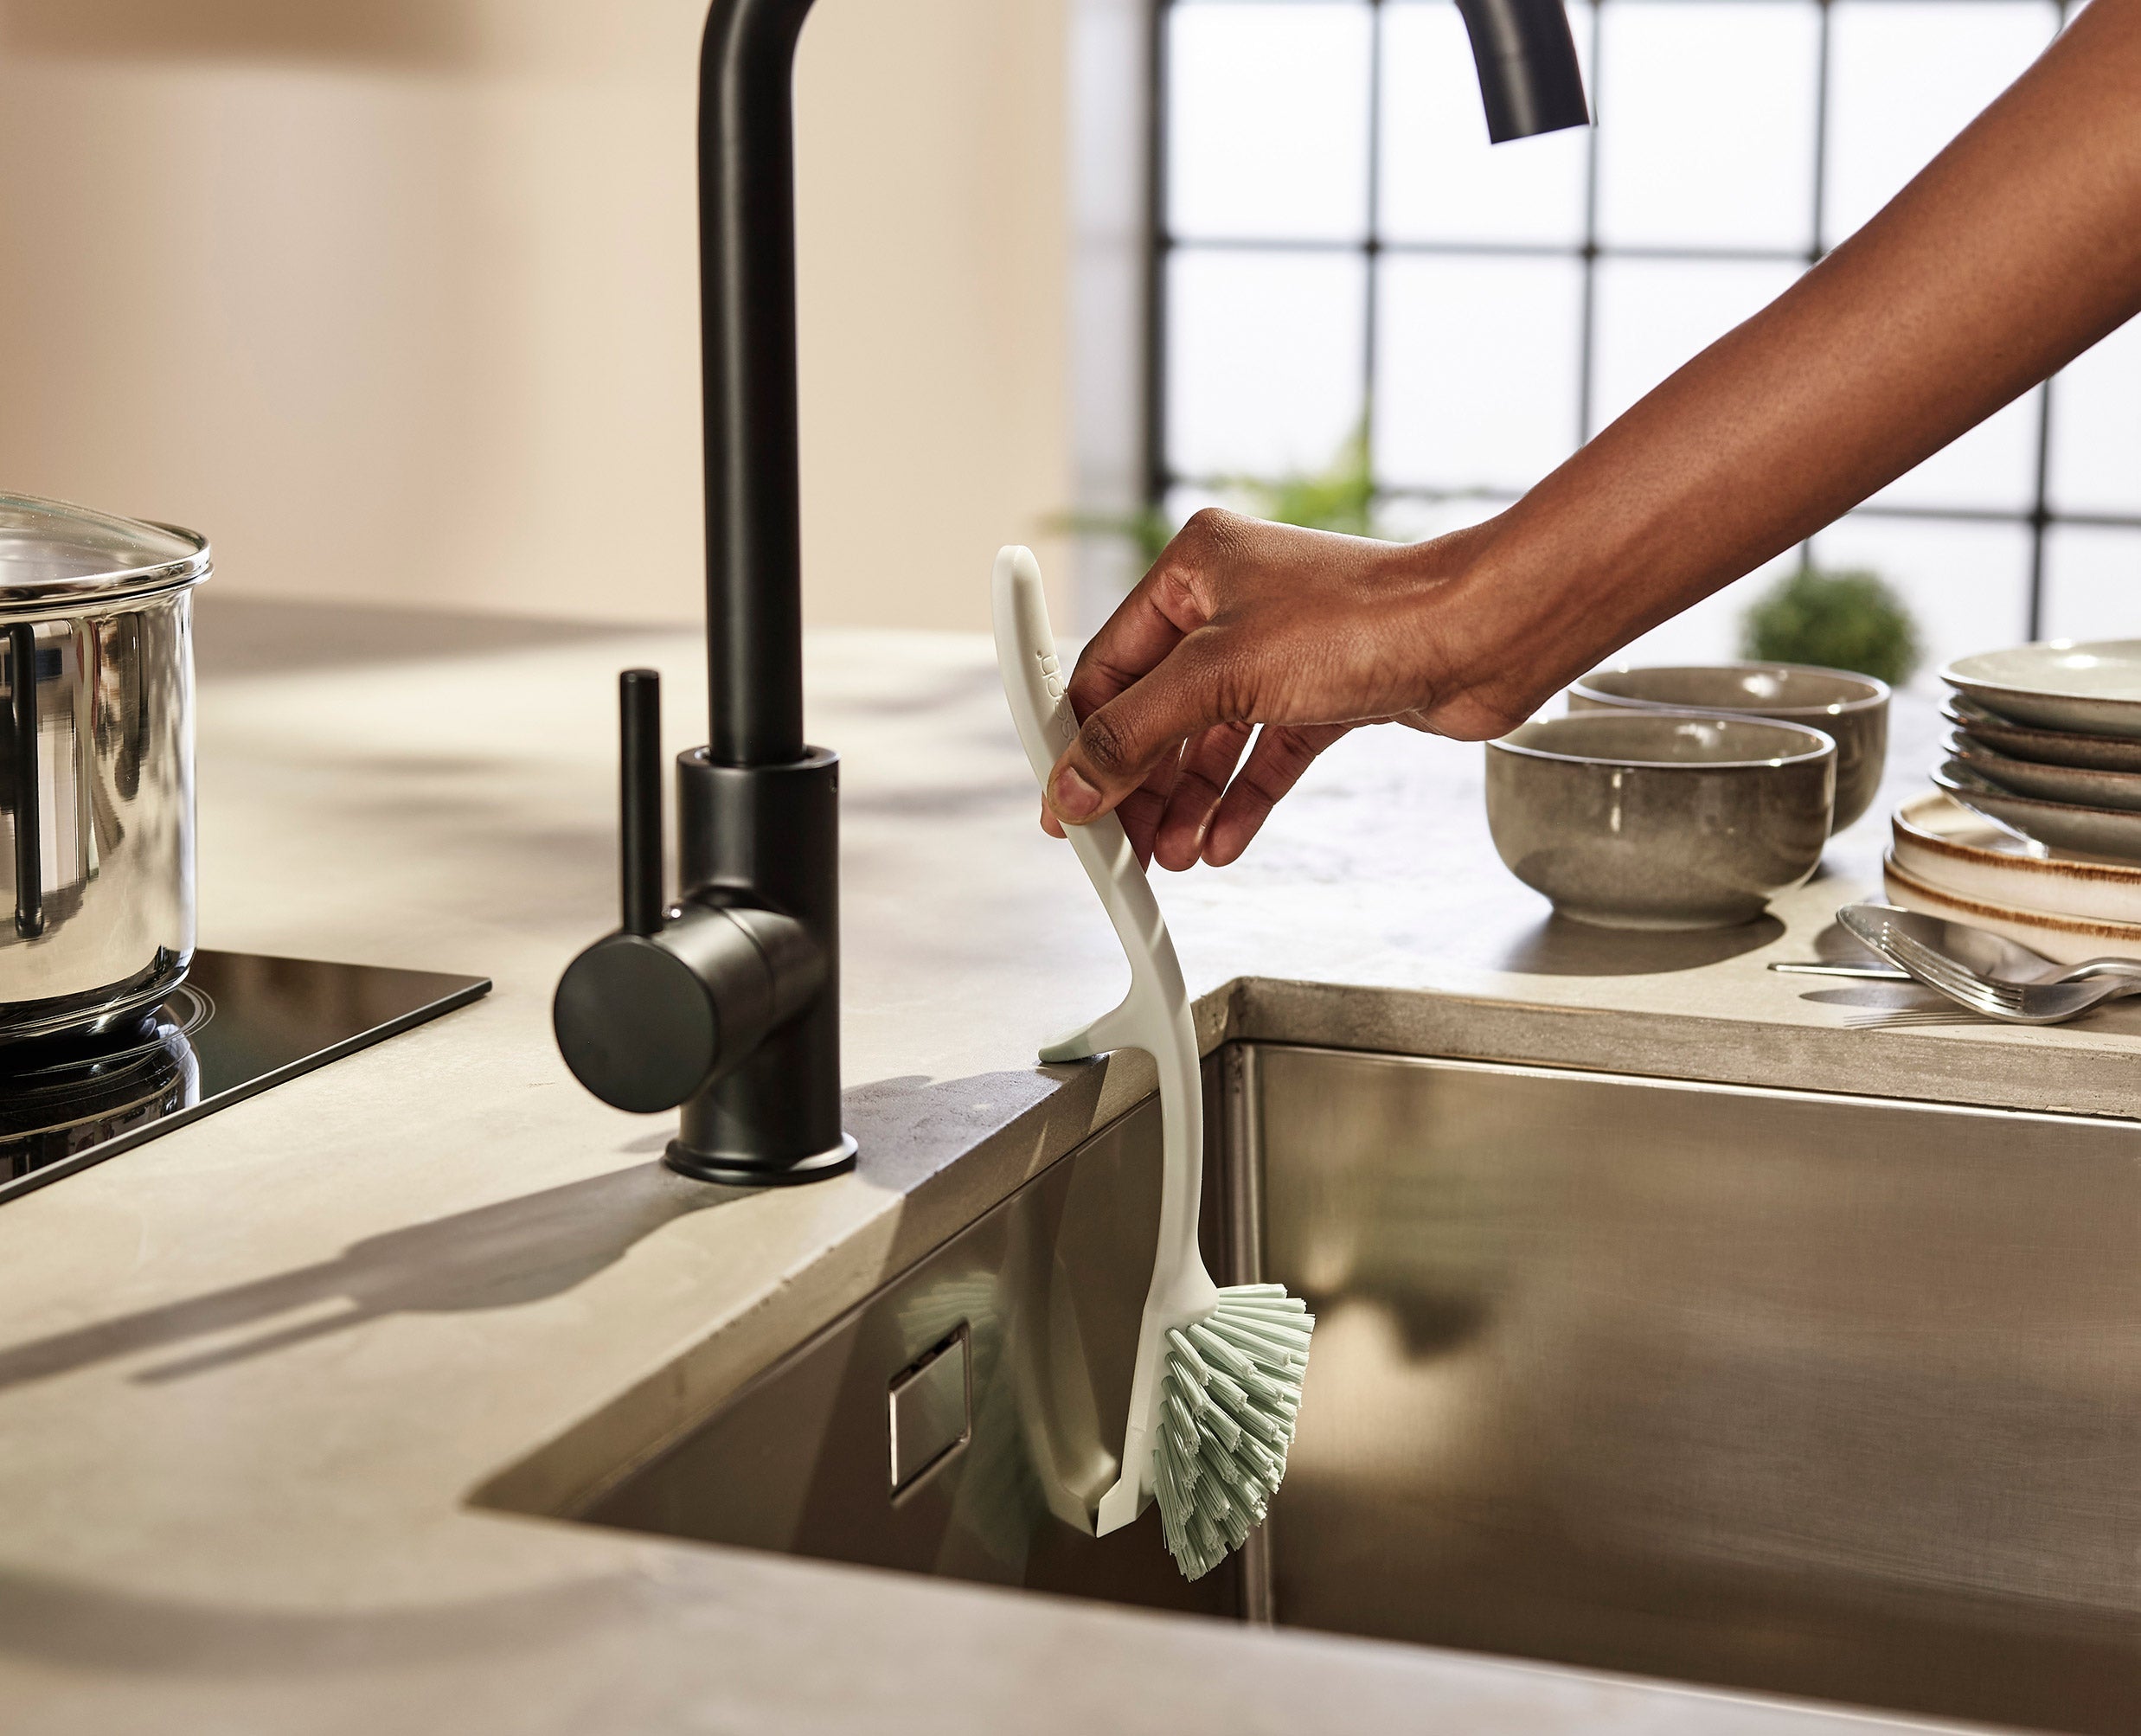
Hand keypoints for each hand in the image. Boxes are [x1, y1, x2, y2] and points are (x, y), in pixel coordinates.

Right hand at [1040, 509, 1535, 869]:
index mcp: (1193, 569)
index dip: (1080, 739)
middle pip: (1156, 709)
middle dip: (1139, 783)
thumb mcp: (1220, 676)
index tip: (1064, 802)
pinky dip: (1239, 801)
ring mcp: (1279, 651)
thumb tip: (1074, 782)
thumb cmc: (1366, 619)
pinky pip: (1262, 755)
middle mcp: (1232, 604)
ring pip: (1209, 740)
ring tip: (1170, 855)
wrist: (1481, 637)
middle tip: (1117, 843)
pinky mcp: (1322, 694)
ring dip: (1186, 802)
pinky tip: (1219, 842)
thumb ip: (1134, 734)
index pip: (1109, 665)